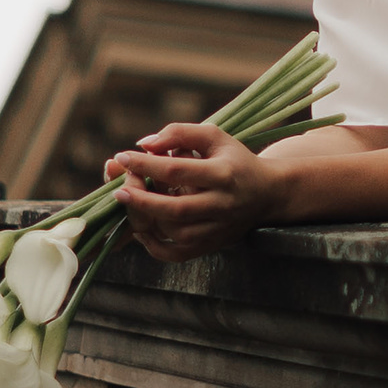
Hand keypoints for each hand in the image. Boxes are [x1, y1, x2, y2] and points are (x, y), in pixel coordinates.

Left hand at [103, 124, 288, 262]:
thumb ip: (179, 133)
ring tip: (136, 201)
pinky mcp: (212, 245)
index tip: (123, 157)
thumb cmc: (234, 160)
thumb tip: (144, 144)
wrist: (268, 193)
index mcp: (223, 174)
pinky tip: (142, 230)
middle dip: (140, 199)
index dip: (144, 165)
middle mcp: (222, 205)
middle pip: (174, 209)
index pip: (176, 171)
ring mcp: (218, 229)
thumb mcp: (215, 136)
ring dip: (147, 218)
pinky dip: (154, 246)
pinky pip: (177, 254)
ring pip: (174, 232)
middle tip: (119, 189)